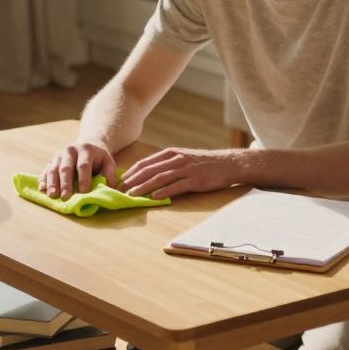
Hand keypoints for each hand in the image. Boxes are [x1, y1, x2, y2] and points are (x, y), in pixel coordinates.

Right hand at [38, 142, 118, 198]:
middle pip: (66, 167)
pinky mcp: (52, 160)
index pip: (83, 165)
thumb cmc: (99, 158)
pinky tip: (41, 189)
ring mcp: (59, 154)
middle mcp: (70, 150)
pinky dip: (43, 179)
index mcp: (86, 150)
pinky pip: (46, 170)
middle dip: (65, 183)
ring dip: (52, 183)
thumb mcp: (108, 163)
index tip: (84, 193)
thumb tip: (109, 190)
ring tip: (52, 196)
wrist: (87, 144)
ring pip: (54, 169)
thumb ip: (109, 175)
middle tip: (65, 197)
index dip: (83, 179)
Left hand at [120, 147, 240, 199]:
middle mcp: (176, 159)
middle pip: (149, 170)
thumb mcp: (183, 157)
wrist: (228, 163)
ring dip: (144, 187)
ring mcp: (185, 170)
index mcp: (171, 153)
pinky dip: (164, 192)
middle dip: (133, 180)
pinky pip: (176, 186)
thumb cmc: (204, 162)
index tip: (120, 180)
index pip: (146, 162)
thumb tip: (148, 174)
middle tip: (120, 189)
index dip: (132, 172)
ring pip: (160, 178)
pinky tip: (154, 197)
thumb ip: (167, 164)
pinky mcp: (195, 180)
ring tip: (132, 194)